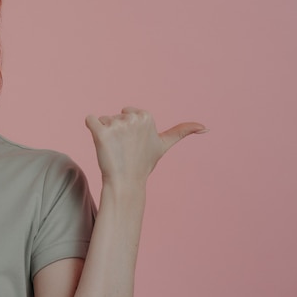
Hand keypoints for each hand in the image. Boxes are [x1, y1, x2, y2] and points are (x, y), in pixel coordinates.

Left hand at [85, 107, 206, 186]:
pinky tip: (98, 140)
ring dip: (104, 134)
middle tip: (123, 148)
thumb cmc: (143, 163)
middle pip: (114, 117)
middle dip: (115, 131)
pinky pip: (89, 119)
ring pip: (103, 120)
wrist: (126, 183)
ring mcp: (117, 125)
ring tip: (114, 150)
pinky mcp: (101, 132)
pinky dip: (90, 127)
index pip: (126, 113)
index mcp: (146, 116)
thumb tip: (206, 127)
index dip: (127, 129)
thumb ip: (183, 131)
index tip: (133, 143)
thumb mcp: (164, 145)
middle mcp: (133, 118)